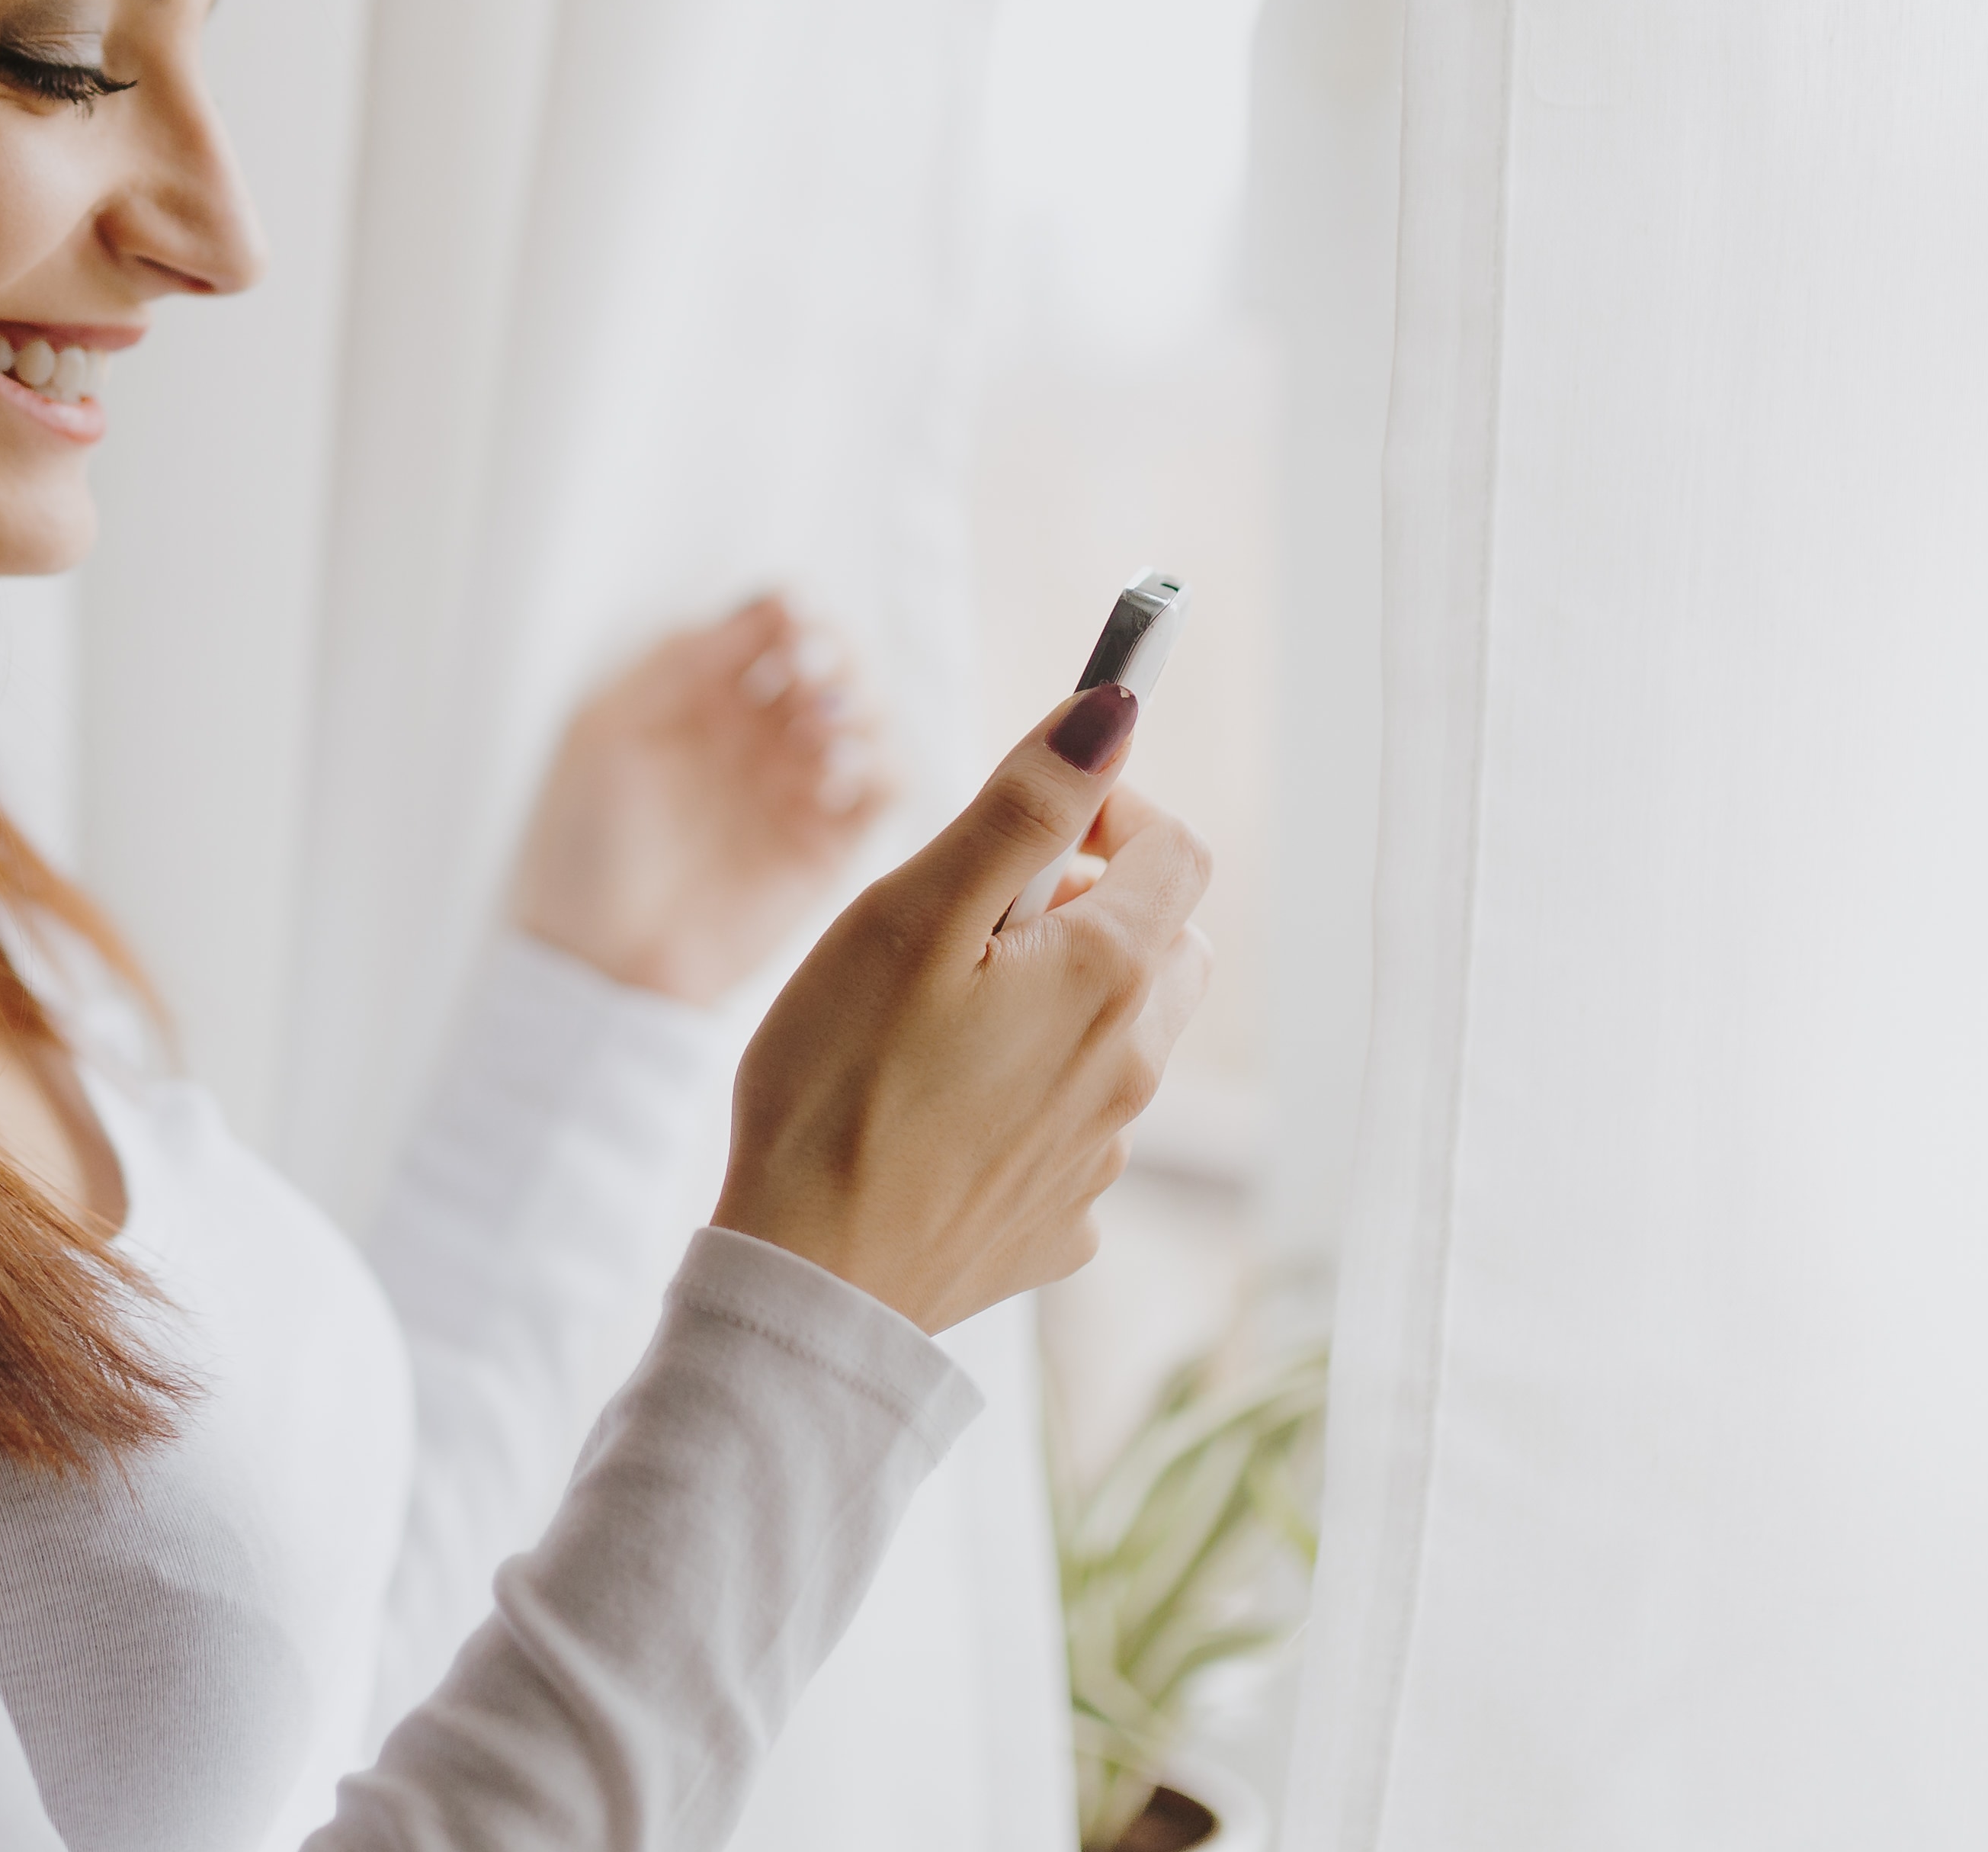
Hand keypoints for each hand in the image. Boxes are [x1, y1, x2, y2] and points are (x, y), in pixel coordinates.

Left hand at [510, 594, 896, 1006]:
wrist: (599, 959)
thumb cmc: (583, 845)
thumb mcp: (609, 731)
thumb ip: (681, 662)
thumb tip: (765, 605)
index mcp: (703, 696)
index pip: (773, 626)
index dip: (793, 611)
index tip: (791, 615)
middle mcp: (757, 734)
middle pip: (830, 660)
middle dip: (834, 650)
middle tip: (809, 668)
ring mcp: (796, 786)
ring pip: (867, 714)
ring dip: (857, 704)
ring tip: (818, 726)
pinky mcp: (828, 842)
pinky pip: (883, 784)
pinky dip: (878, 763)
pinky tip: (836, 771)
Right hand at [710, 686, 1210, 1335]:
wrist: (811, 1279)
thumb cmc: (839, 1080)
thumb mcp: (917, 912)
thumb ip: (1023, 806)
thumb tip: (1113, 708)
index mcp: (1112, 976)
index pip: (1176, 848)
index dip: (1112, 810)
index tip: (1031, 822)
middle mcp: (1133, 1066)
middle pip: (1167, 941)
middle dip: (1095, 904)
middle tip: (982, 918)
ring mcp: (1102, 1154)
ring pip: (1120, 1035)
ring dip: (1060, 1000)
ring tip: (939, 1017)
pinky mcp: (1059, 1219)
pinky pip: (1072, 1127)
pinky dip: (1029, 1095)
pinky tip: (939, 1111)